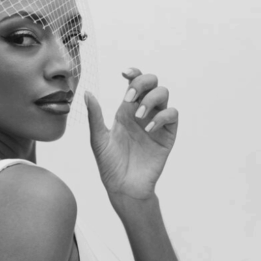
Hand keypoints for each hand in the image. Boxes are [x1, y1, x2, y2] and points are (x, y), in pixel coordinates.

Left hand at [84, 68, 178, 200]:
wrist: (124, 187)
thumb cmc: (110, 165)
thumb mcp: (99, 139)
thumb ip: (95, 116)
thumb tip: (88, 93)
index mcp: (125, 111)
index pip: (134, 83)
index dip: (133, 73)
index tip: (124, 73)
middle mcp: (143, 113)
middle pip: (152, 83)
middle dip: (143, 82)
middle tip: (129, 97)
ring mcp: (156, 123)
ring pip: (164, 94)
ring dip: (151, 99)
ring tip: (138, 115)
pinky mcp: (167, 135)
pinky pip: (172, 115)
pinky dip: (162, 116)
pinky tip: (149, 128)